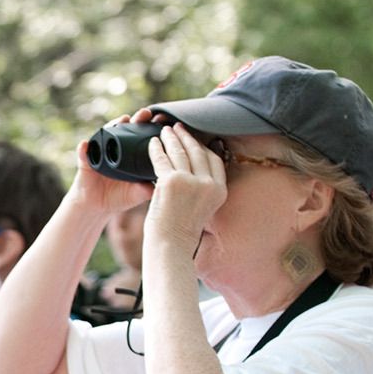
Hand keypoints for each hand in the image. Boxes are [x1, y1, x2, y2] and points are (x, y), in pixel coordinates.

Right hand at [66, 107, 157, 219]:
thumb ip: (149, 188)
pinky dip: (83, 149)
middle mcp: (116, 148)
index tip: (162, 121)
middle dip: (137, 119)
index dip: (151, 127)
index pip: (142, 135)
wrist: (97, 208)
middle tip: (145, 114)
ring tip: (122, 120)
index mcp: (130, 154)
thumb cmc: (119, 197)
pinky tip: (85, 145)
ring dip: (112, 126)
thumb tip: (163, 182)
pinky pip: (84, 154)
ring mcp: (100, 152)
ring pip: (106, 134)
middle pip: (127, 129)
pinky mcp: (86, 161)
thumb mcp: (137, 194)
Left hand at [143, 124, 226, 258]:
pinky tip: (152, 142)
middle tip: (178, 128)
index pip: (214, 160)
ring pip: (180, 152)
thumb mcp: (202, 209)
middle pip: (198, 152)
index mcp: (219, 190)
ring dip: (171, 138)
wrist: (171, 246)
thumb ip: (201, 190)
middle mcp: (208, 184)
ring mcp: (190, 182)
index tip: (195, 140)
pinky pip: (162, 159)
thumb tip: (193, 173)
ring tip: (165, 130)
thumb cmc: (181, 232)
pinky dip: (156, 149)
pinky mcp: (171, 182)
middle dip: (187, 137)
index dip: (203, 147)